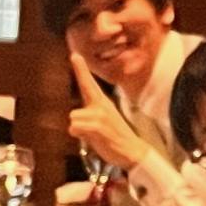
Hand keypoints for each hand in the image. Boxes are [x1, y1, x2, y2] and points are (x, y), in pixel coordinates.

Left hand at [67, 52, 150, 171]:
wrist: (132, 150)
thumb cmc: (114, 137)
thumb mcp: (102, 121)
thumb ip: (89, 115)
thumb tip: (73, 119)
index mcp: (102, 102)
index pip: (89, 83)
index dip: (81, 69)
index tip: (74, 55)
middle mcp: (101, 106)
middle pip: (73, 112)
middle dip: (77, 123)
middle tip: (93, 131)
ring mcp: (100, 116)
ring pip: (73, 120)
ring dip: (79, 131)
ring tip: (95, 136)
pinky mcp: (98, 127)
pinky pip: (75, 128)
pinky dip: (80, 136)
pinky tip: (95, 140)